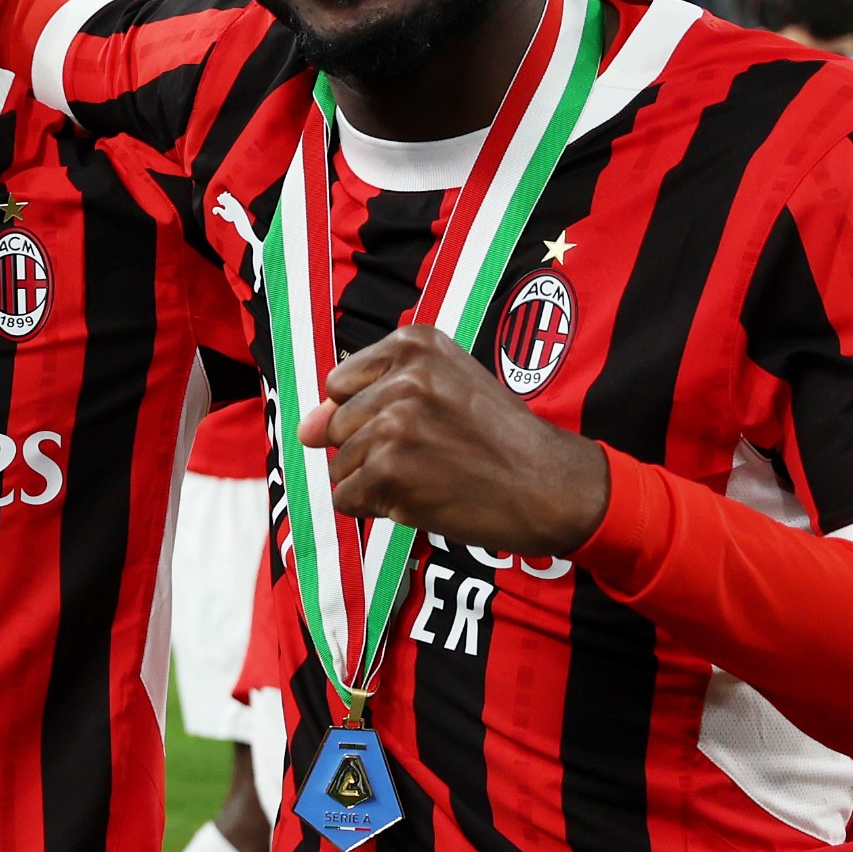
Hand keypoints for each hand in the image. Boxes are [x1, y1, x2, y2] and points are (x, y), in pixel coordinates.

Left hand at [307, 328, 614, 555]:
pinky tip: (421, 497)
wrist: (548, 485)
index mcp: (415, 344)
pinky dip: (376, 507)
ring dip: (376, 481)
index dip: (370, 412)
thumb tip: (304, 430)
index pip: (340, 384)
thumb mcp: (443, 389)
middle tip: (431, 452)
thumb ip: (366, 397)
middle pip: (337, 426)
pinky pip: (346, 498)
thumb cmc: (495, 439)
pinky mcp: (389, 472)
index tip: (420, 419)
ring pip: (339, 465)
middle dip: (371, 449)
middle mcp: (403, 378)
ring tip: (430, 474)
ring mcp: (394, 425)